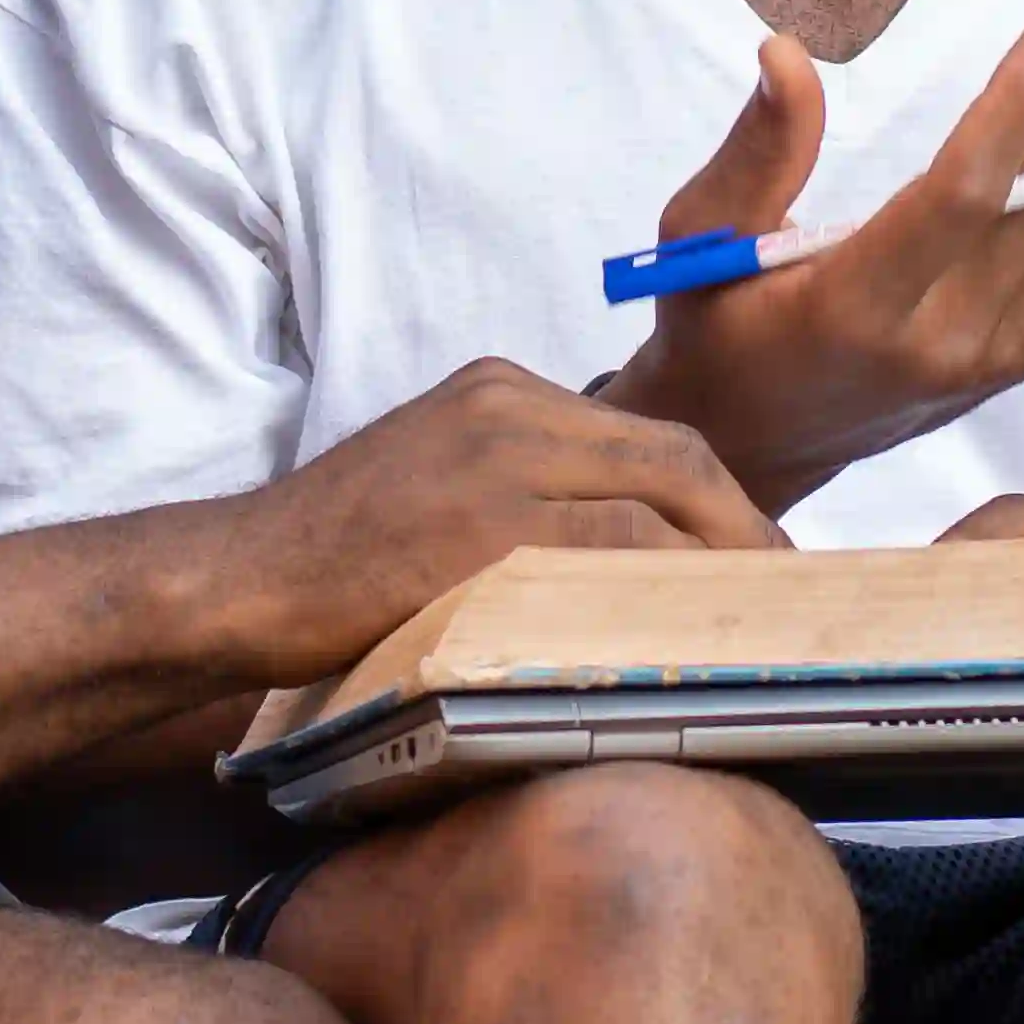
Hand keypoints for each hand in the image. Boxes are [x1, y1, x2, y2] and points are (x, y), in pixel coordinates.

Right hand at [188, 360, 782, 689]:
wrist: (235, 577)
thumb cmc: (330, 562)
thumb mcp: (436, 493)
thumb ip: (521, 499)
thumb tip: (619, 563)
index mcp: (501, 388)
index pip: (648, 436)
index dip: (720, 500)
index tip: (754, 558)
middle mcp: (511, 401)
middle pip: (677, 455)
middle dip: (746, 528)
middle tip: (788, 598)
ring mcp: (502, 454)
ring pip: (665, 495)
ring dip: (727, 564)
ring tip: (760, 627)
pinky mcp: (491, 520)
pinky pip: (621, 548)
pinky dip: (675, 589)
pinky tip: (699, 635)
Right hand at [602, 0, 1023, 509]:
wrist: (756, 448)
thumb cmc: (717, 329)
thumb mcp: (699, 241)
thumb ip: (753, 154)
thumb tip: (784, 53)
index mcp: (858, 308)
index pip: (959, 199)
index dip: (1012, 111)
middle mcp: (945, 339)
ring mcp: (995, 352)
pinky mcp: (1020, 353)